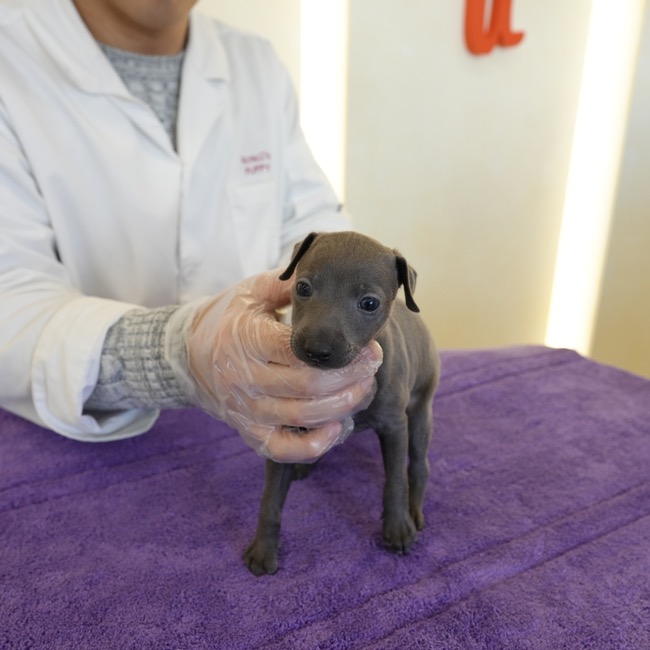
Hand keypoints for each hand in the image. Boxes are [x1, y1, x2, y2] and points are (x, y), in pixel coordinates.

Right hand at [168, 270, 382, 462]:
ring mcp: (245, 409)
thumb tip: (320, 275)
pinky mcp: (248, 432)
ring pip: (303, 418)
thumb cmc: (230, 318)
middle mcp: (243, 378)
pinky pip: (283, 449)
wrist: (190, 354)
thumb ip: (285, 282)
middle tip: (373, 364)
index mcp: (245, 339)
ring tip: (365, 389)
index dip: (339, 351)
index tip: (369, 345)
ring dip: (343, 406)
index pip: (296, 350)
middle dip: (351, 377)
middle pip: (307, 386)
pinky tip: (339, 427)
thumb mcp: (251, 291)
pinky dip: (316, 445)